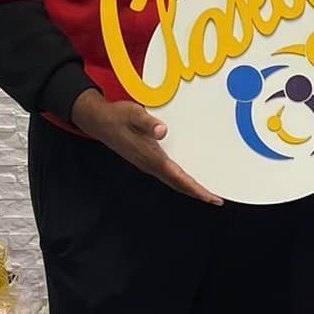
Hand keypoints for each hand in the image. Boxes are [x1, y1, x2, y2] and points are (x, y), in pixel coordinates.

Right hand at [70, 90, 220, 203]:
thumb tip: (162, 131)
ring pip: (172, 181)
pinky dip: (180, 179)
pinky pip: (167, 174)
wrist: (98, 121)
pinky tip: (185, 177)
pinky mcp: (145, 159)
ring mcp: (146, 164)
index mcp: (150, 157)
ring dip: (189, 187)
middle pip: (178, 184)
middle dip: (197, 193)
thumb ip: (148, 122)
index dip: (196, 189)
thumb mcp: (133, 114)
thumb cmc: (117, 116)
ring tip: (205, 191)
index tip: (211, 197)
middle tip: (216, 200)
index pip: (178, 178)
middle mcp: (149, 165)